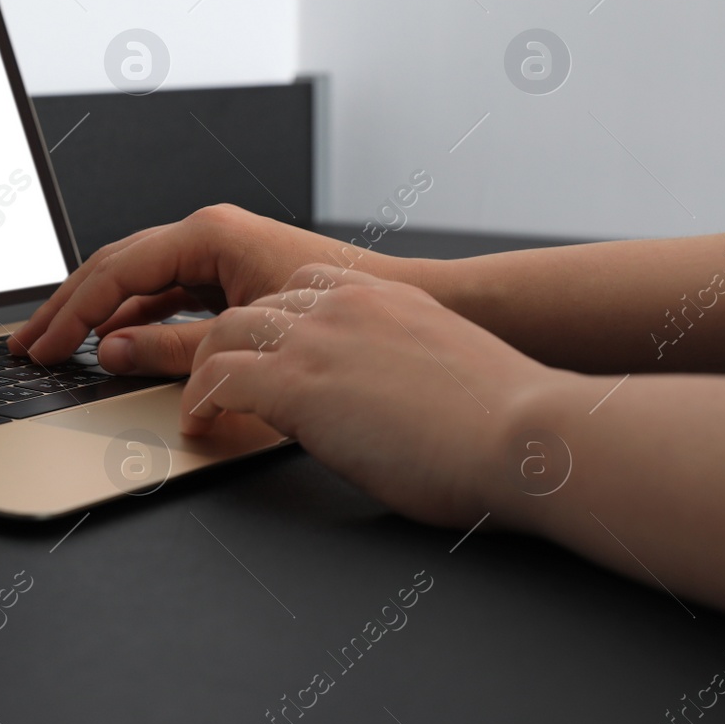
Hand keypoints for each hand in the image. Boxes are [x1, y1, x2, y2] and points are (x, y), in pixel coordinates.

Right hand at [10, 205, 415, 371]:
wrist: (430, 311)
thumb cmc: (354, 309)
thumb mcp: (248, 333)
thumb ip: (175, 345)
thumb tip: (111, 352)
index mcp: (211, 233)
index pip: (114, 272)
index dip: (70, 314)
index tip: (41, 350)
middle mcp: (213, 235)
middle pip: (116, 270)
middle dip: (67, 310)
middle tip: (27, 346)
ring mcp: (224, 254)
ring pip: (139, 283)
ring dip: (98, 316)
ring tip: (60, 348)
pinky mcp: (236, 278)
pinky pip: (169, 296)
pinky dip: (137, 321)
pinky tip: (117, 347)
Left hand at [180, 265, 557, 527]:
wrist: (528, 436)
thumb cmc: (507, 426)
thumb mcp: (448, 372)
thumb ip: (403, 368)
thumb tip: (385, 402)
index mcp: (389, 299)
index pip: (304, 287)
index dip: (273, 321)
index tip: (259, 349)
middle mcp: (348, 306)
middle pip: (255, 307)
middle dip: (226, 342)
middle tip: (209, 378)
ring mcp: (318, 340)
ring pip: (223, 333)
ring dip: (200, 371)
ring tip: (196, 404)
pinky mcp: (296, 384)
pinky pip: (217, 379)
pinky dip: (199, 402)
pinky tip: (201, 426)